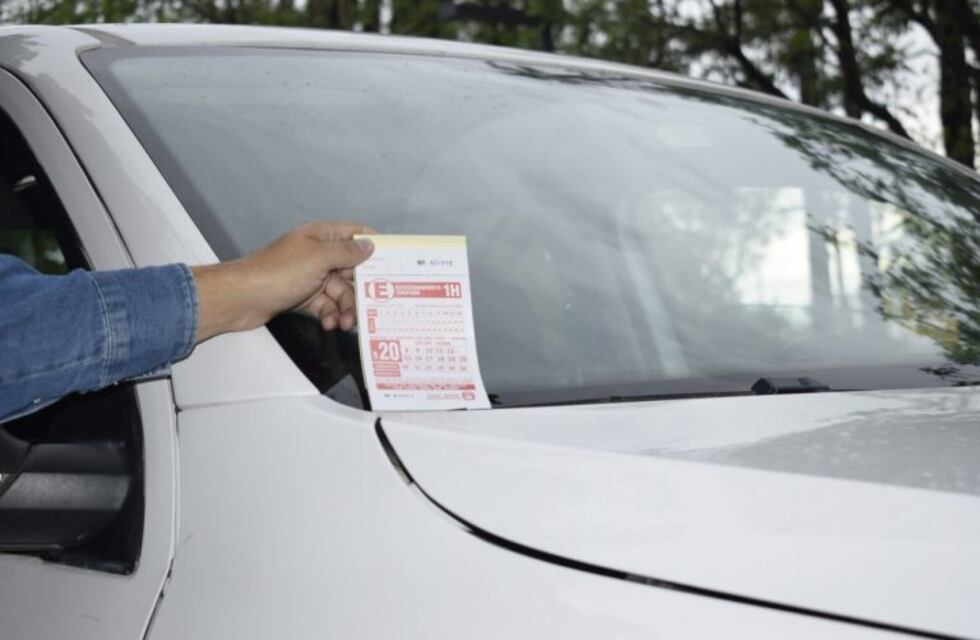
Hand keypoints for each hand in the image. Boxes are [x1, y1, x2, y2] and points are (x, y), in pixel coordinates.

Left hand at [191, 221, 375, 342]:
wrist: (242, 299)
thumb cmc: (276, 272)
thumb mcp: (318, 259)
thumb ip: (347, 253)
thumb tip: (370, 245)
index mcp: (321, 236)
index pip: (355, 233)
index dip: (374, 244)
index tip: (394, 260)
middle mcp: (318, 254)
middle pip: (352, 269)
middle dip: (361, 288)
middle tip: (372, 305)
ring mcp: (311, 276)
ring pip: (340, 291)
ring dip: (345, 308)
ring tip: (346, 323)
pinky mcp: (304, 296)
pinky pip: (326, 305)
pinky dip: (330, 315)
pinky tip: (329, 323)